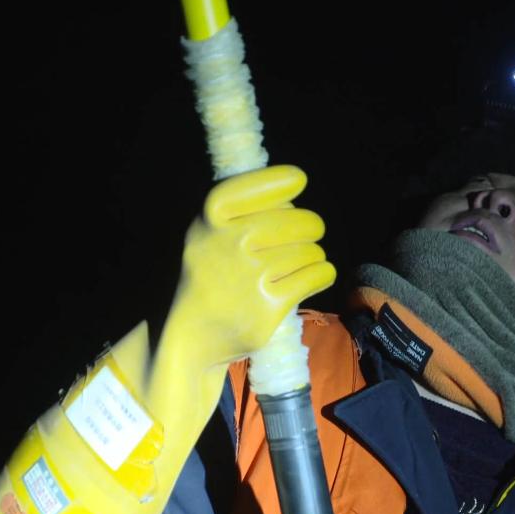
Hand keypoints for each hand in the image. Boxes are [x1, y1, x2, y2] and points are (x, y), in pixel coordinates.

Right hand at [167, 164, 335, 363]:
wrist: (192, 333)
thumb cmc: (211, 273)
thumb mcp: (208, 231)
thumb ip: (241, 206)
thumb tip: (292, 183)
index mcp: (211, 217)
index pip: (258, 186)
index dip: (282, 180)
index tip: (298, 180)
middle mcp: (230, 242)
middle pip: (299, 221)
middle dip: (309, 227)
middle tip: (306, 235)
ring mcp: (250, 275)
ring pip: (311, 250)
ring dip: (312, 256)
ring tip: (297, 264)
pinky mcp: (269, 305)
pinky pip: (317, 275)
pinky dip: (322, 274)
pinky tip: (312, 277)